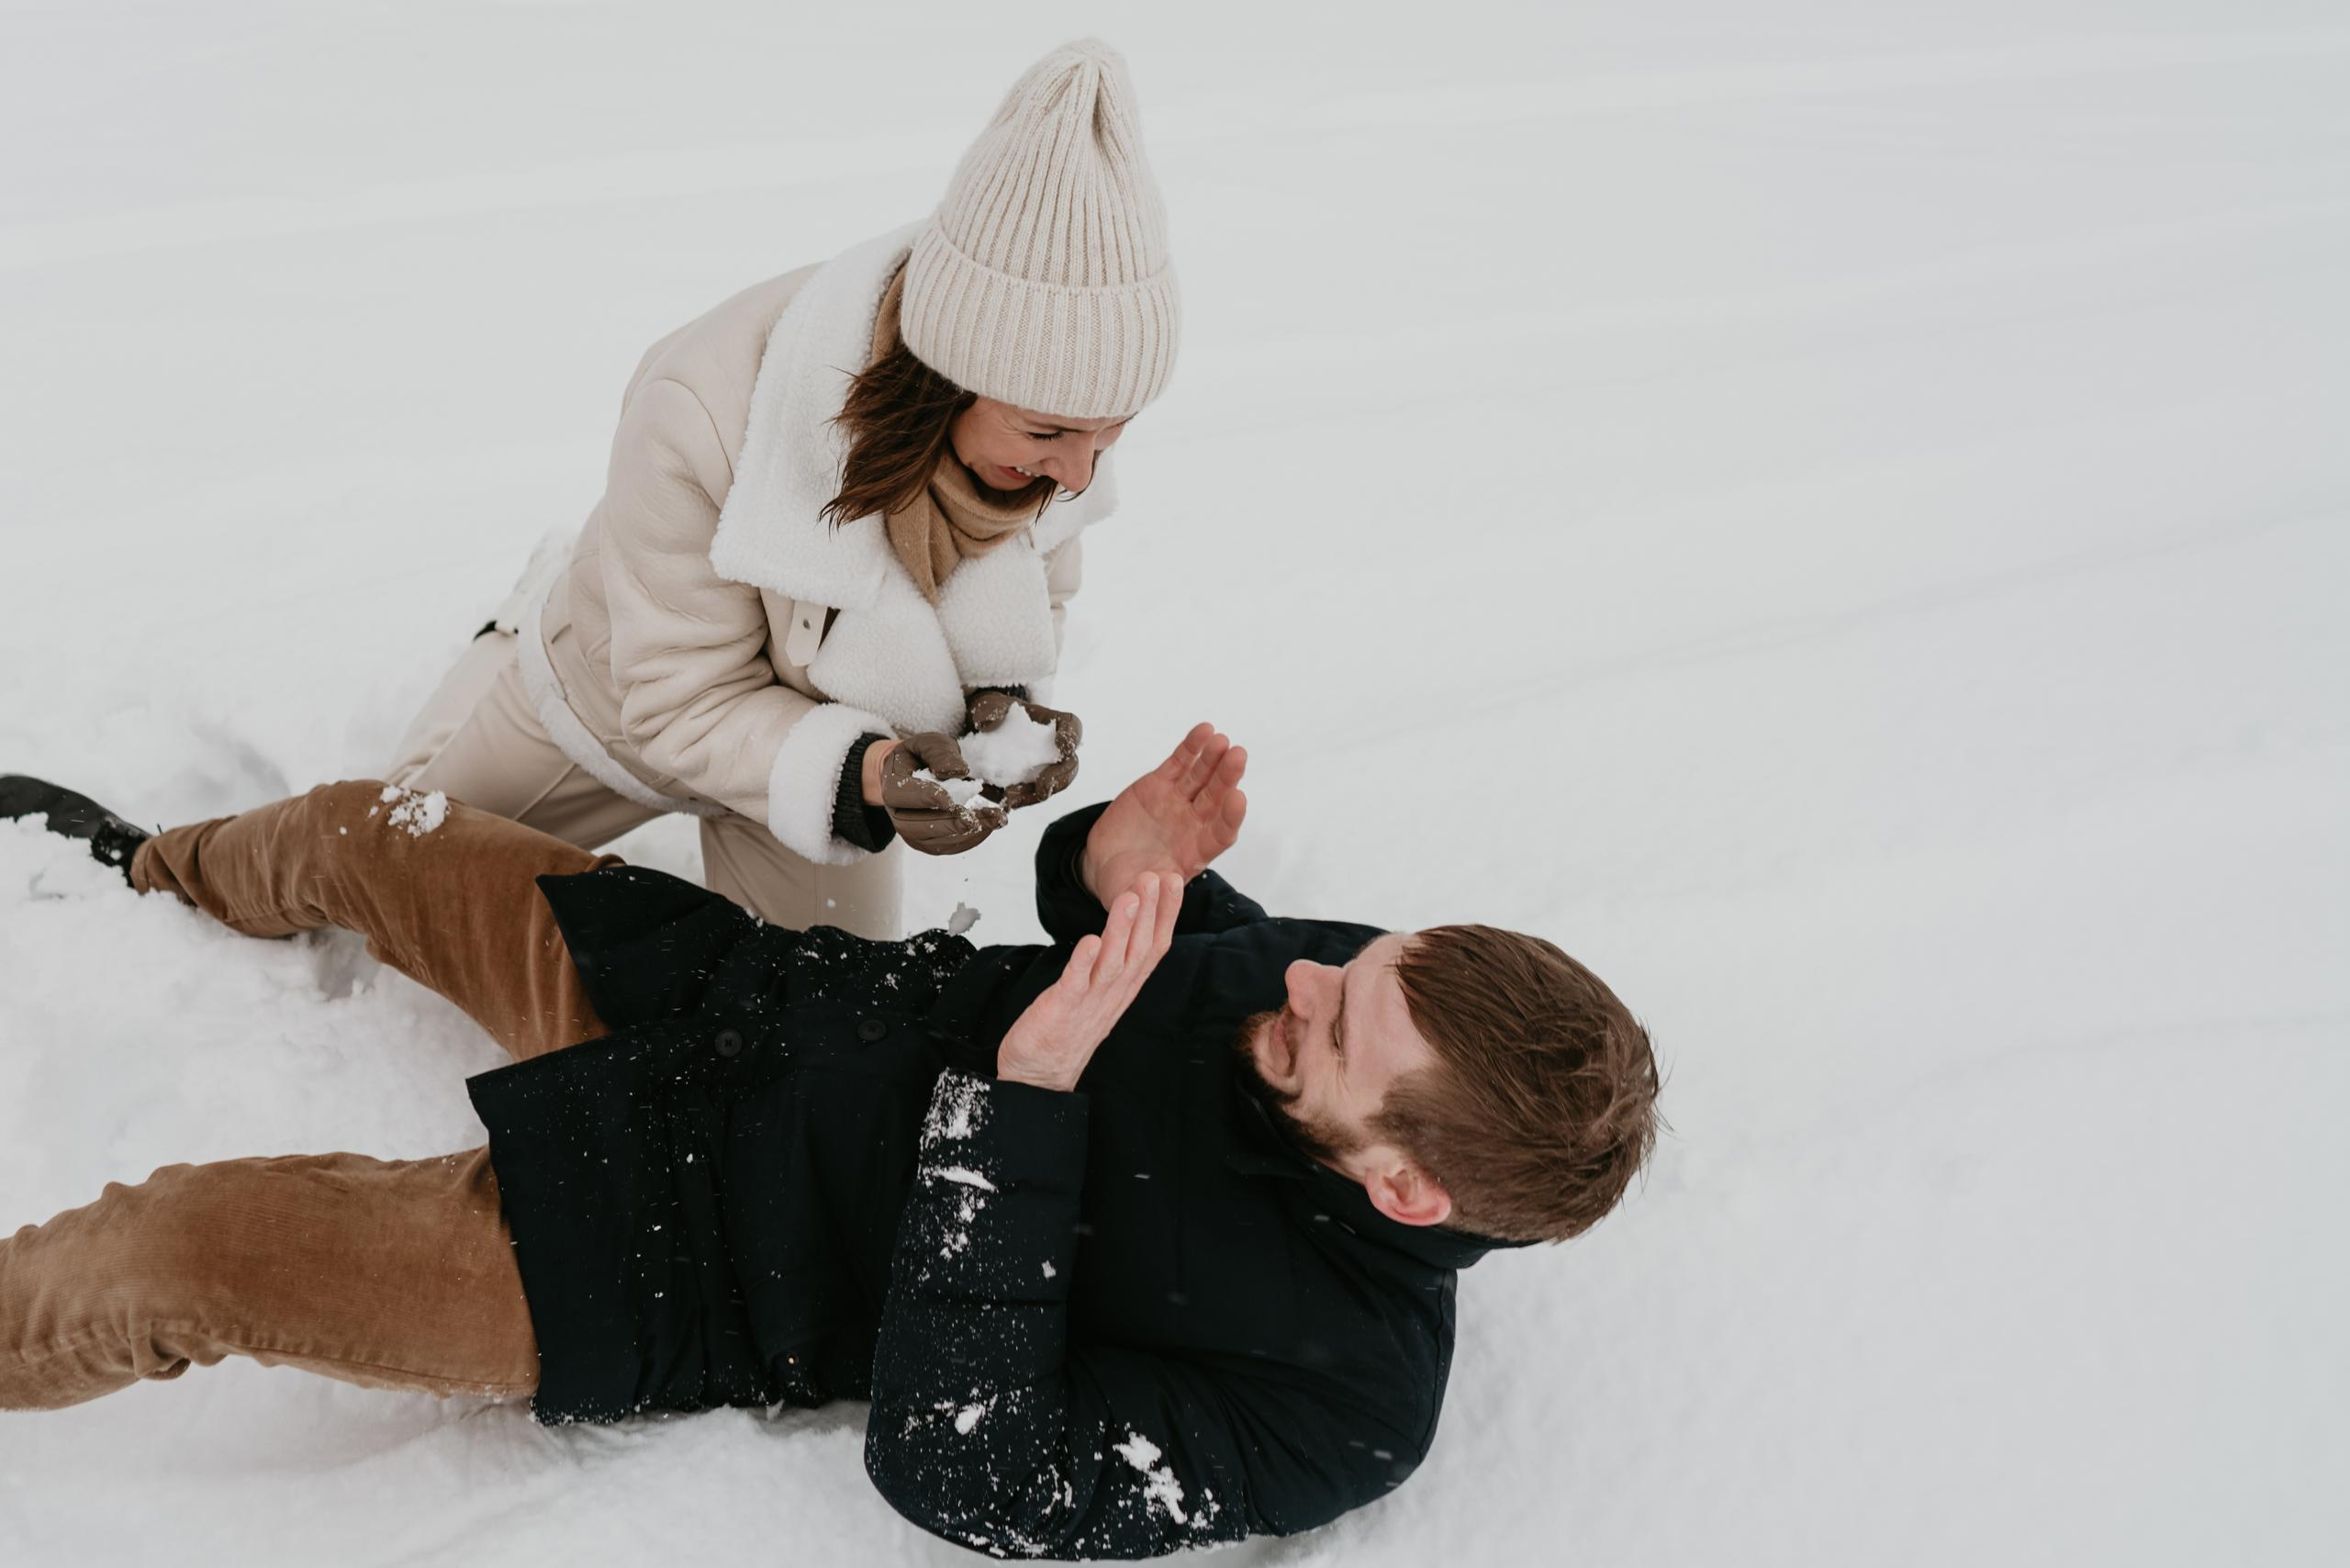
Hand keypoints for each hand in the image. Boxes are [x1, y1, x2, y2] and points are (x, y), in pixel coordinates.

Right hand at [877, 733, 1007, 856]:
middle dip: (947, 824)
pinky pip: (948, 846)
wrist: (918, 772)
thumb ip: (940, 753)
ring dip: (966, 834)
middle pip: (915, 826)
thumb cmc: (923, 755)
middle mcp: (897, 813)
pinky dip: (971, 839)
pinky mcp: (929, 842)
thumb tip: (957, 771)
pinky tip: (991, 825)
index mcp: (891, 784)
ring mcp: (912, 832)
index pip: (900, 795)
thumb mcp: (930, 744)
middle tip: (973, 819)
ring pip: (934, 841)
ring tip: (995, 820)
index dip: (923, 798)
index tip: (948, 800)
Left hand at [965, 691, 1081, 808]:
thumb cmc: (992, 712)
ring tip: (1012, 797)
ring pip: (1052, 787)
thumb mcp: (988, 704)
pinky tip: (1005, 802)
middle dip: (1060, 778)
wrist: (979, 731)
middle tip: (1043, 786)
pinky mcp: (1028, 785)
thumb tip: (987, 722)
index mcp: (1053, 723)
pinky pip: (1030, 796)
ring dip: (1036, 795)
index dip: (1072, 737)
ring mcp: (1043, 769)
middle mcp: (1054, 749)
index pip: (1072, 726)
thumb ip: (989, 710)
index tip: (1063, 745)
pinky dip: (1020, 800)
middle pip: (1070, 765)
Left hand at [997, 872, 1181, 1092]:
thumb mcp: (1100, 992)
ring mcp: (1089, 1003)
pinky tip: (1090, 940)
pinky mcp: (1062, 1010)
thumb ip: (1115, 962)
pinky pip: (1076, 983)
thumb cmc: (1068, 1028)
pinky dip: (1083, 962)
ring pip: (1113, 963)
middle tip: (1157, 876)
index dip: (1166, 914)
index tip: (1174, 881)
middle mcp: (1113, 994)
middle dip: (1150, 911)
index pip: (1154, 946)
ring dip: (1122, 929)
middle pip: (1139, 950)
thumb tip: (1129, 927)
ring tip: (1130, 896)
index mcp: (1124, 988)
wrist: (1039, 1075)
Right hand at [1080, 723, 1246, 904]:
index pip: (1220, 833)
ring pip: (1201, 776)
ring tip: (1222, 741)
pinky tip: (1204, 731)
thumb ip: (1145, 894)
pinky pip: (1180, 763)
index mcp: (1195, 853)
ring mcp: (1178, 802)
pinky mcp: (1160, 784)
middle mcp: (1193, 824)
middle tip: (1237, 757)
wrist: (1105, 863)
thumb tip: (1153, 886)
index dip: (1230, 817)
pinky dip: (1192, 747)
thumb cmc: (1126, 882)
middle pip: (1216, 798)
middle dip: (1227, 777)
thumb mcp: (1133, 897)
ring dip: (1213, 758)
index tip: (1238, 799)